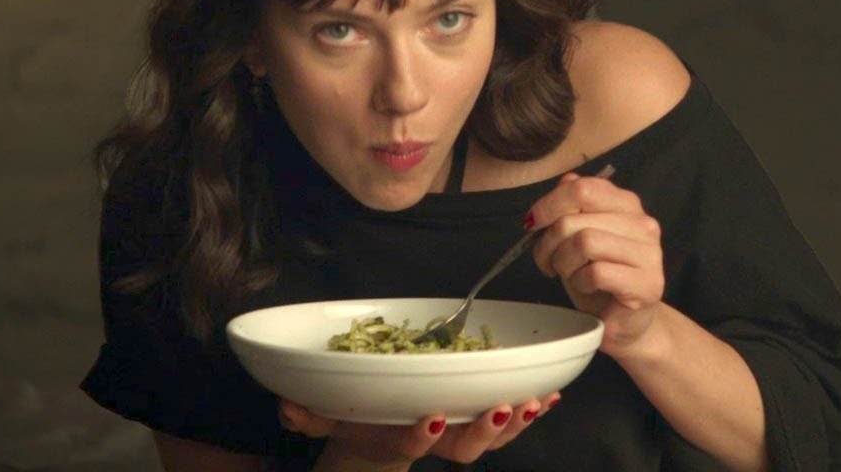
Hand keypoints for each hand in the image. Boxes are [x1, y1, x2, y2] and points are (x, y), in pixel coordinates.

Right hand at [278, 393, 559, 469]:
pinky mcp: (479, 415)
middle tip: (504, 408)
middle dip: (487, 430)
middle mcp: (436, 438)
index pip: (413, 442)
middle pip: (467, 447)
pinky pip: (511, 417)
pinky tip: (554, 392)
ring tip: (538, 400)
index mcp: (400, 437)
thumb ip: (308, 414)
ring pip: (494, 435)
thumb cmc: (357, 421)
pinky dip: (534, 406)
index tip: (432, 415)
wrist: (377, 437)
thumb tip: (286, 405)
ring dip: (518, 420)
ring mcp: (460, 431)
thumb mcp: (328, 419)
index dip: (423, 434)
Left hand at [527, 171, 664, 355]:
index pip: (582, 187)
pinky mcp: (647, 284)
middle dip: (549, 242)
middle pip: (576, 219)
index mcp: (625, 205)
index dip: (549, 205)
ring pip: (585, 242)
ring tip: (567, 274)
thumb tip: (562, 183)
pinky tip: (585, 288)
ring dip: (564, 262)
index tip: (533, 225)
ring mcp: (649, 254)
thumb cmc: (597, 278)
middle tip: (547, 261)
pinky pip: (597, 272)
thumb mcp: (577, 235)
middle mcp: (642, 224)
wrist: (624, 322)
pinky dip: (580, 281)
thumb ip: (573, 206)